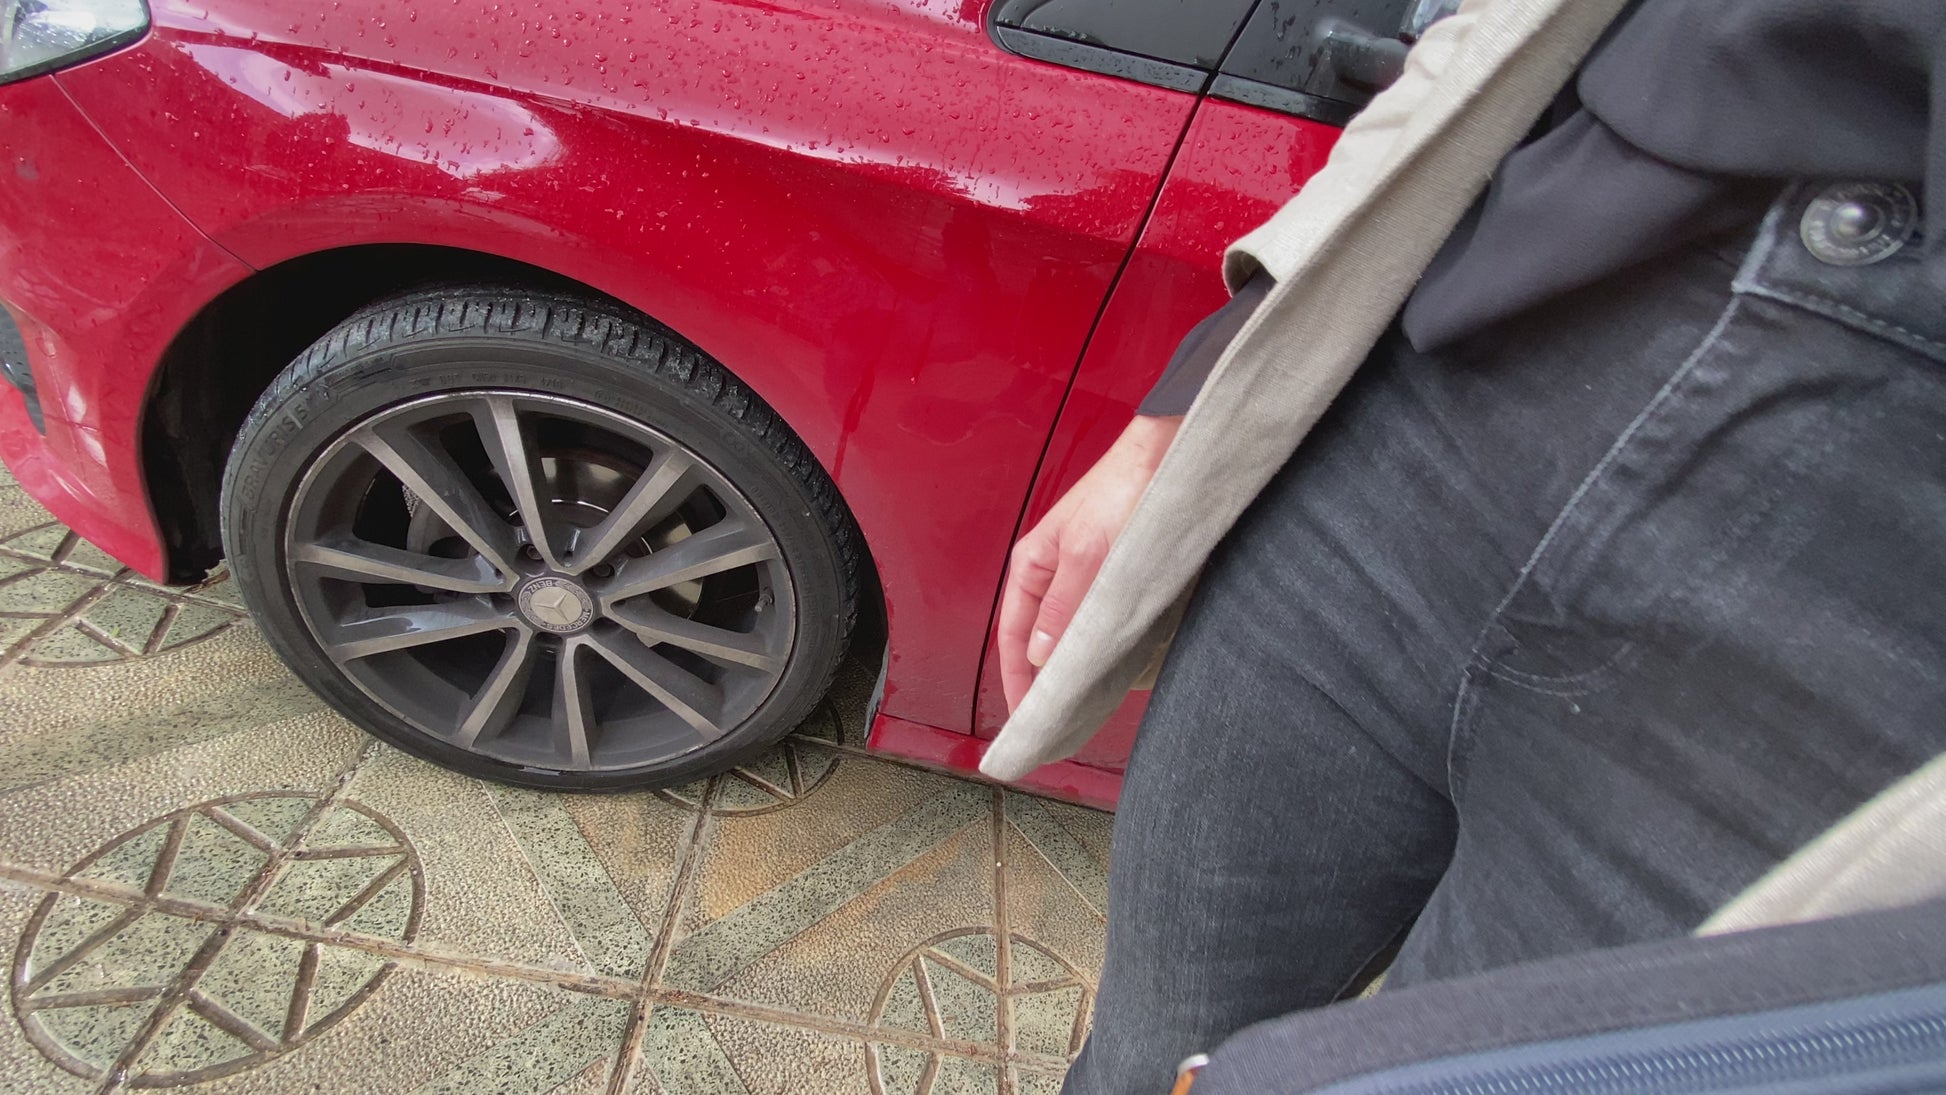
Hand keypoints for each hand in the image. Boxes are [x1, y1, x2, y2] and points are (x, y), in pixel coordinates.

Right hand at [999, 414, 1181, 712]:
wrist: (1174, 454)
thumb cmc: (1125, 485)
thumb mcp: (1086, 551)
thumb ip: (1064, 606)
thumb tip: (1043, 657)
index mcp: (1034, 567)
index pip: (1014, 638)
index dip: (1017, 682)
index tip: (1027, 720)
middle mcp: (1058, 577)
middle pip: (1045, 643)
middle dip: (1050, 684)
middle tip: (1061, 725)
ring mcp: (1091, 580)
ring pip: (1079, 638)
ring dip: (1085, 669)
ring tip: (1093, 707)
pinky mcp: (1124, 582)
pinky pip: (1111, 627)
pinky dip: (1115, 651)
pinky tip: (1127, 671)